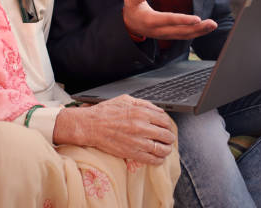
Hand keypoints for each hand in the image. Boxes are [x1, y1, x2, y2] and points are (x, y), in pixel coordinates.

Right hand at [53, 95, 176, 164]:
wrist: (91, 125)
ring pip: (162, 149)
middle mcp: (142, 127)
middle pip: (166, 135)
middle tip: (168, 138)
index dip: (168, 125)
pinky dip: (159, 160)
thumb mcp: (125, 100)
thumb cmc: (106, 111)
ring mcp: (137, 141)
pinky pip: (152, 159)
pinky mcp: (132, 153)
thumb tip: (158, 110)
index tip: (167, 127)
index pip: (165, 121)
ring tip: (165, 148)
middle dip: (169, 137)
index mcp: (141, 112)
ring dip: (166, 149)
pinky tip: (158, 158)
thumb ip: (144, 104)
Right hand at [123, 0, 216, 39]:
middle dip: (198, 28)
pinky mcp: (168, 36)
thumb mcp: (130, 0)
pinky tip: (205, 28)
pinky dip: (195, 33)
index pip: (170, 20)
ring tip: (213, 25)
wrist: (128, 24)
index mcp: (151, 21)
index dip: (183, 20)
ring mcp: (164, 35)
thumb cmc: (131, 9)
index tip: (197, 19)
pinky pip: (183, 36)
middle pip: (181, 31)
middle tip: (212, 23)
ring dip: (200, 31)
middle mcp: (159, 31)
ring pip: (184, 35)